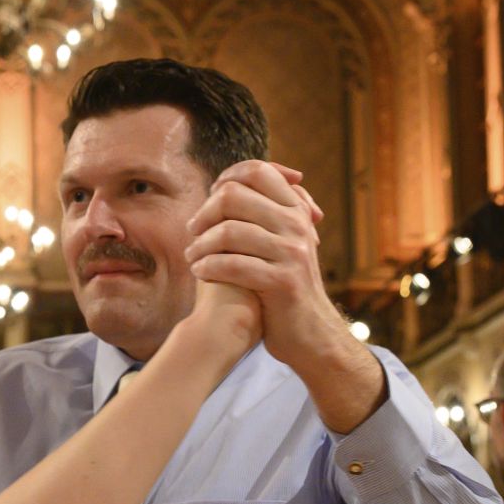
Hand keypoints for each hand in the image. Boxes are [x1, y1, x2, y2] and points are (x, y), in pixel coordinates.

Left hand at [185, 161, 338, 363]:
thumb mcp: (284, 242)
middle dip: (205, 213)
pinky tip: (200, 272)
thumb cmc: (284, 285)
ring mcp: (292, 252)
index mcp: (296, 211)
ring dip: (200, 245)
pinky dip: (209, 267)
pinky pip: (234, 265)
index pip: (258, 172)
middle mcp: (296, 225)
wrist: (311, 332)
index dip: (228, 178)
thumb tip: (227, 184)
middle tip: (193, 231)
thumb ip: (265, 213)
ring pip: (229, 231)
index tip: (211, 197)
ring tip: (192, 256)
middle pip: (234, 197)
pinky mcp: (283, 281)